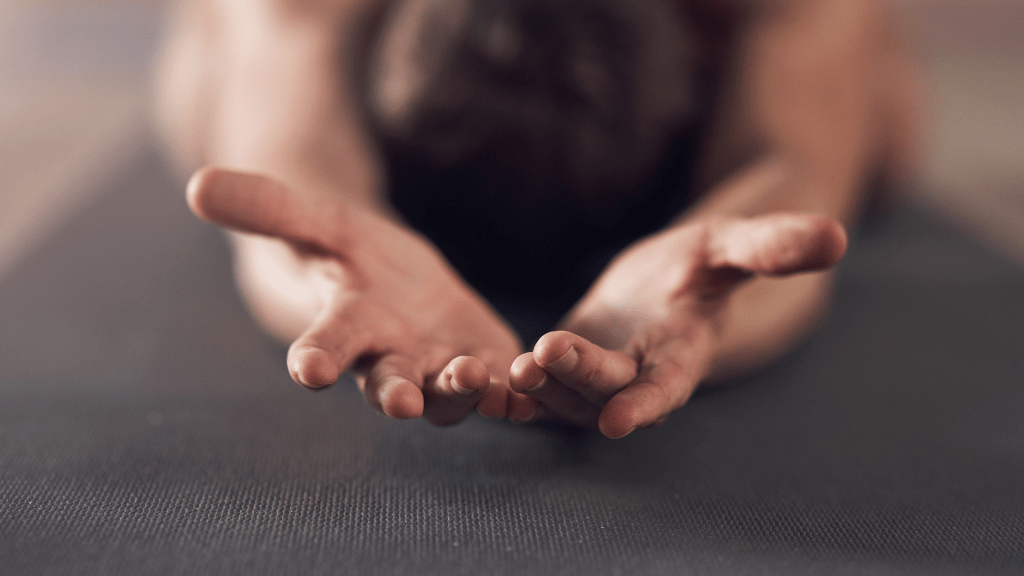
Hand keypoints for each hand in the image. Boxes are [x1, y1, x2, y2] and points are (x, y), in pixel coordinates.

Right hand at [187, 168, 527, 424]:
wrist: (397, 281)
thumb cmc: (349, 254)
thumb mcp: (317, 219)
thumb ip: (266, 207)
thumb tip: (195, 183)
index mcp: (346, 327)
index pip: (324, 345)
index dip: (315, 356)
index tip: (308, 368)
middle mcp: (390, 360)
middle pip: (388, 383)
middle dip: (393, 394)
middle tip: (399, 402)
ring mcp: (438, 368)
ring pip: (449, 394)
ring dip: (462, 391)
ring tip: (475, 378)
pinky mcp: (484, 366)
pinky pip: (499, 388)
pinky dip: (513, 392)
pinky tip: (530, 391)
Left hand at [510, 213, 846, 437]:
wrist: (663, 281)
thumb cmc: (702, 262)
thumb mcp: (731, 246)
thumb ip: (775, 246)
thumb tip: (839, 235)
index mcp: (681, 354)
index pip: (666, 386)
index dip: (645, 404)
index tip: (618, 421)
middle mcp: (639, 377)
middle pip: (606, 388)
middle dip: (578, 377)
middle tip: (545, 354)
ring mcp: (598, 378)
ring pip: (566, 396)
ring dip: (540, 388)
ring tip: (510, 370)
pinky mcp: (565, 371)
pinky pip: (540, 389)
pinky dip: (518, 391)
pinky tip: (488, 379)